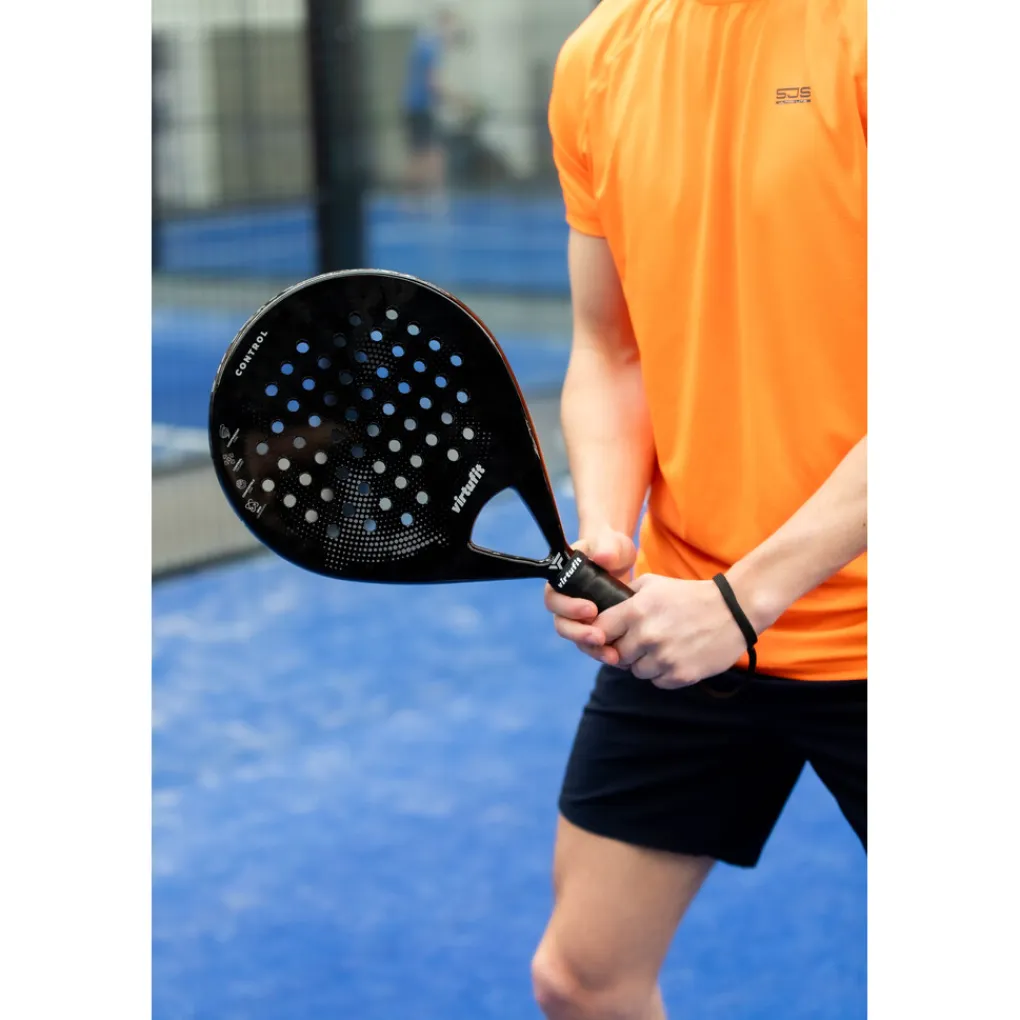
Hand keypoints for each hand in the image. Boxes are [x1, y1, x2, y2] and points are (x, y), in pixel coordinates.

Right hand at [544, 527, 635, 665]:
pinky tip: (616, 657)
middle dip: (578, 633)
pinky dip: (601, 651)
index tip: (591, 609)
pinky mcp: (591, 626)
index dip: (568, 607)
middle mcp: (565, 600)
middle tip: (600, 637)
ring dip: (590, 647)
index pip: (554, 597)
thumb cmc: (610, 548)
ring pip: (574, 637)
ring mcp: (576, 616)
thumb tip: (603, 557)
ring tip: (611, 654)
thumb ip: (607, 548)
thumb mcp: (611, 545)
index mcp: (562, 579)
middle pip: (561, 623)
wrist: (619, 560)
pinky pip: (589, 644)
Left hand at [596, 574, 748, 687]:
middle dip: (625, 650)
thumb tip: (602, 608)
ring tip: (660, 649)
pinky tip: (674, 657)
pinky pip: (657, 682)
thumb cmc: (690, 595)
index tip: (609, 635)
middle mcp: (646, 636)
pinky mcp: (680, 675)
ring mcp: (664, 658)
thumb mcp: (653, 583)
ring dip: (644, 663)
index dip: (601, 635)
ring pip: (636, 671)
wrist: (733, 610)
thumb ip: (625, 594)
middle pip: (616, 655)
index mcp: (636, 611)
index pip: (599, 632)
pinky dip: (662, 673)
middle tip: (640, 642)